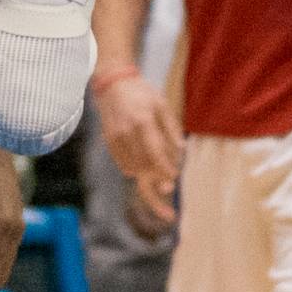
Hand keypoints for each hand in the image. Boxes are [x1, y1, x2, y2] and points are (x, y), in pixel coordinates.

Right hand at [94, 74, 183, 229]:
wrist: (113, 84)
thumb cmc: (142, 93)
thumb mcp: (162, 104)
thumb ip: (172, 129)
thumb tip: (182, 151)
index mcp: (142, 121)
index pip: (155, 154)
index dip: (165, 169)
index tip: (174, 179)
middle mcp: (127, 133)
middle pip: (142, 169)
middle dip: (156, 188)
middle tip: (169, 208)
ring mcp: (115, 139)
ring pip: (133, 170)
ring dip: (147, 180)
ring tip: (161, 186)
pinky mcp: (109, 144)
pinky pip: (124, 166)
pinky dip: (135, 172)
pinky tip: (144, 173)